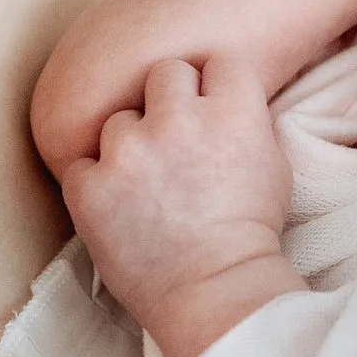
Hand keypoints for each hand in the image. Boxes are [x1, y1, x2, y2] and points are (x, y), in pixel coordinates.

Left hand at [61, 54, 293, 339]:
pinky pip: (82, 164)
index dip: (215, 88)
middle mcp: (178, 120)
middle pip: (165, 72)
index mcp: (232, 111)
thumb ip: (246, 121)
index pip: (219, 62)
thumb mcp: (274, 165)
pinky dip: (96, 184)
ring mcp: (128, 152)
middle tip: (175, 141)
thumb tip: (223, 97)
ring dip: (129, 146)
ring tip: (147, 188)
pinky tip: (119, 208)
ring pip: (119, 120)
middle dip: (169, 102)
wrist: (215, 294)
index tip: (213, 113)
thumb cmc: (251, 235)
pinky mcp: (89, 186)